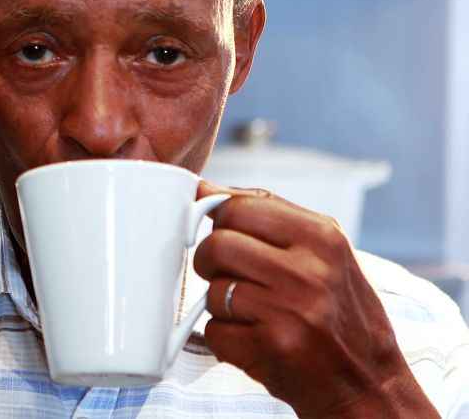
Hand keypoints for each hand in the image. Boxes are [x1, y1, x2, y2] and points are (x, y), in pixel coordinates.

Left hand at [193, 181, 437, 417]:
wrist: (369, 384)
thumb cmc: (339, 315)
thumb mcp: (324, 254)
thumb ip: (269, 218)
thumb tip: (206, 190)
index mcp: (322, 236)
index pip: (239, 206)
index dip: (218, 222)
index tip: (216, 233)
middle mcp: (308, 270)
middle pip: (217, 244)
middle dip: (210, 262)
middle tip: (229, 277)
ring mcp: (290, 309)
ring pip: (212, 288)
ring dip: (220, 304)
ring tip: (253, 314)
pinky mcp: (272, 346)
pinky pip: (214, 330)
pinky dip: (225, 339)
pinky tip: (254, 341)